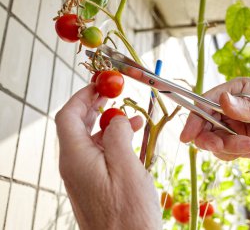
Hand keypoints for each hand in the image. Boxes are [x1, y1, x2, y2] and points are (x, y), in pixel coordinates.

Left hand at [55, 84, 160, 229]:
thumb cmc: (128, 213)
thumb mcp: (127, 167)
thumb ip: (118, 136)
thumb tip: (117, 118)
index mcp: (76, 158)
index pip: (68, 116)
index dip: (82, 96)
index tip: (100, 83)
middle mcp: (74, 165)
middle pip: (77, 125)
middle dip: (95, 105)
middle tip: (113, 92)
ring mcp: (84, 176)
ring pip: (91, 140)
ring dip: (109, 124)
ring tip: (131, 116)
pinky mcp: (95, 184)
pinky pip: (100, 154)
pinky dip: (114, 141)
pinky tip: (132, 139)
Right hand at [181, 77, 249, 163]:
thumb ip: (247, 107)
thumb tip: (223, 99)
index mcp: (235, 90)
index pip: (206, 101)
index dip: (195, 117)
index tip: (188, 135)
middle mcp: (228, 107)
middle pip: (203, 123)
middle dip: (208, 137)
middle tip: (219, 147)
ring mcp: (230, 125)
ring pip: (211, 139)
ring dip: (224, 146)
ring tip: (247, 147)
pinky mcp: (234, 142)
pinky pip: (221, 151)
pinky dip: (230, 153)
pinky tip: (249, 149)